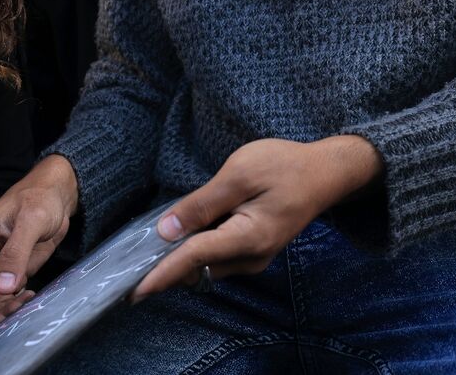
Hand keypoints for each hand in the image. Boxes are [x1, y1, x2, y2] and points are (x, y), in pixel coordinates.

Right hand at [0, 154, 77, 342]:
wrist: (58, 192)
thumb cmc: (40, 197)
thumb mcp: (31, 220)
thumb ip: (16, 253)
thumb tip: (3, 287)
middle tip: (8, 325)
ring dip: (4, 312)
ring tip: (24, 307)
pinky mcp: (13, 271)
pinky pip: (7, 296)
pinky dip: (15, 304)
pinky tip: (30, 298)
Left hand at [132, 136, 383, 300]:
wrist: (325, 173)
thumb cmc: (284, 166)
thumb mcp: (239, 175)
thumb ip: (202, 204)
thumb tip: (166, 230)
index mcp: (247, 239)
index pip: (193, 258)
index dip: (160, 273)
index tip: (134, 289)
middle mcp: (250, 258)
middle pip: (196, 269)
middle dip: (163, 270)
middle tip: (130, 263)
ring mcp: (253, 257)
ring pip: (204, 267)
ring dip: (177, 261)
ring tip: (149, 248)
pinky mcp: (251, 251)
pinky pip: (215, 258)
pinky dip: (193, 252)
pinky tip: (179, 236)